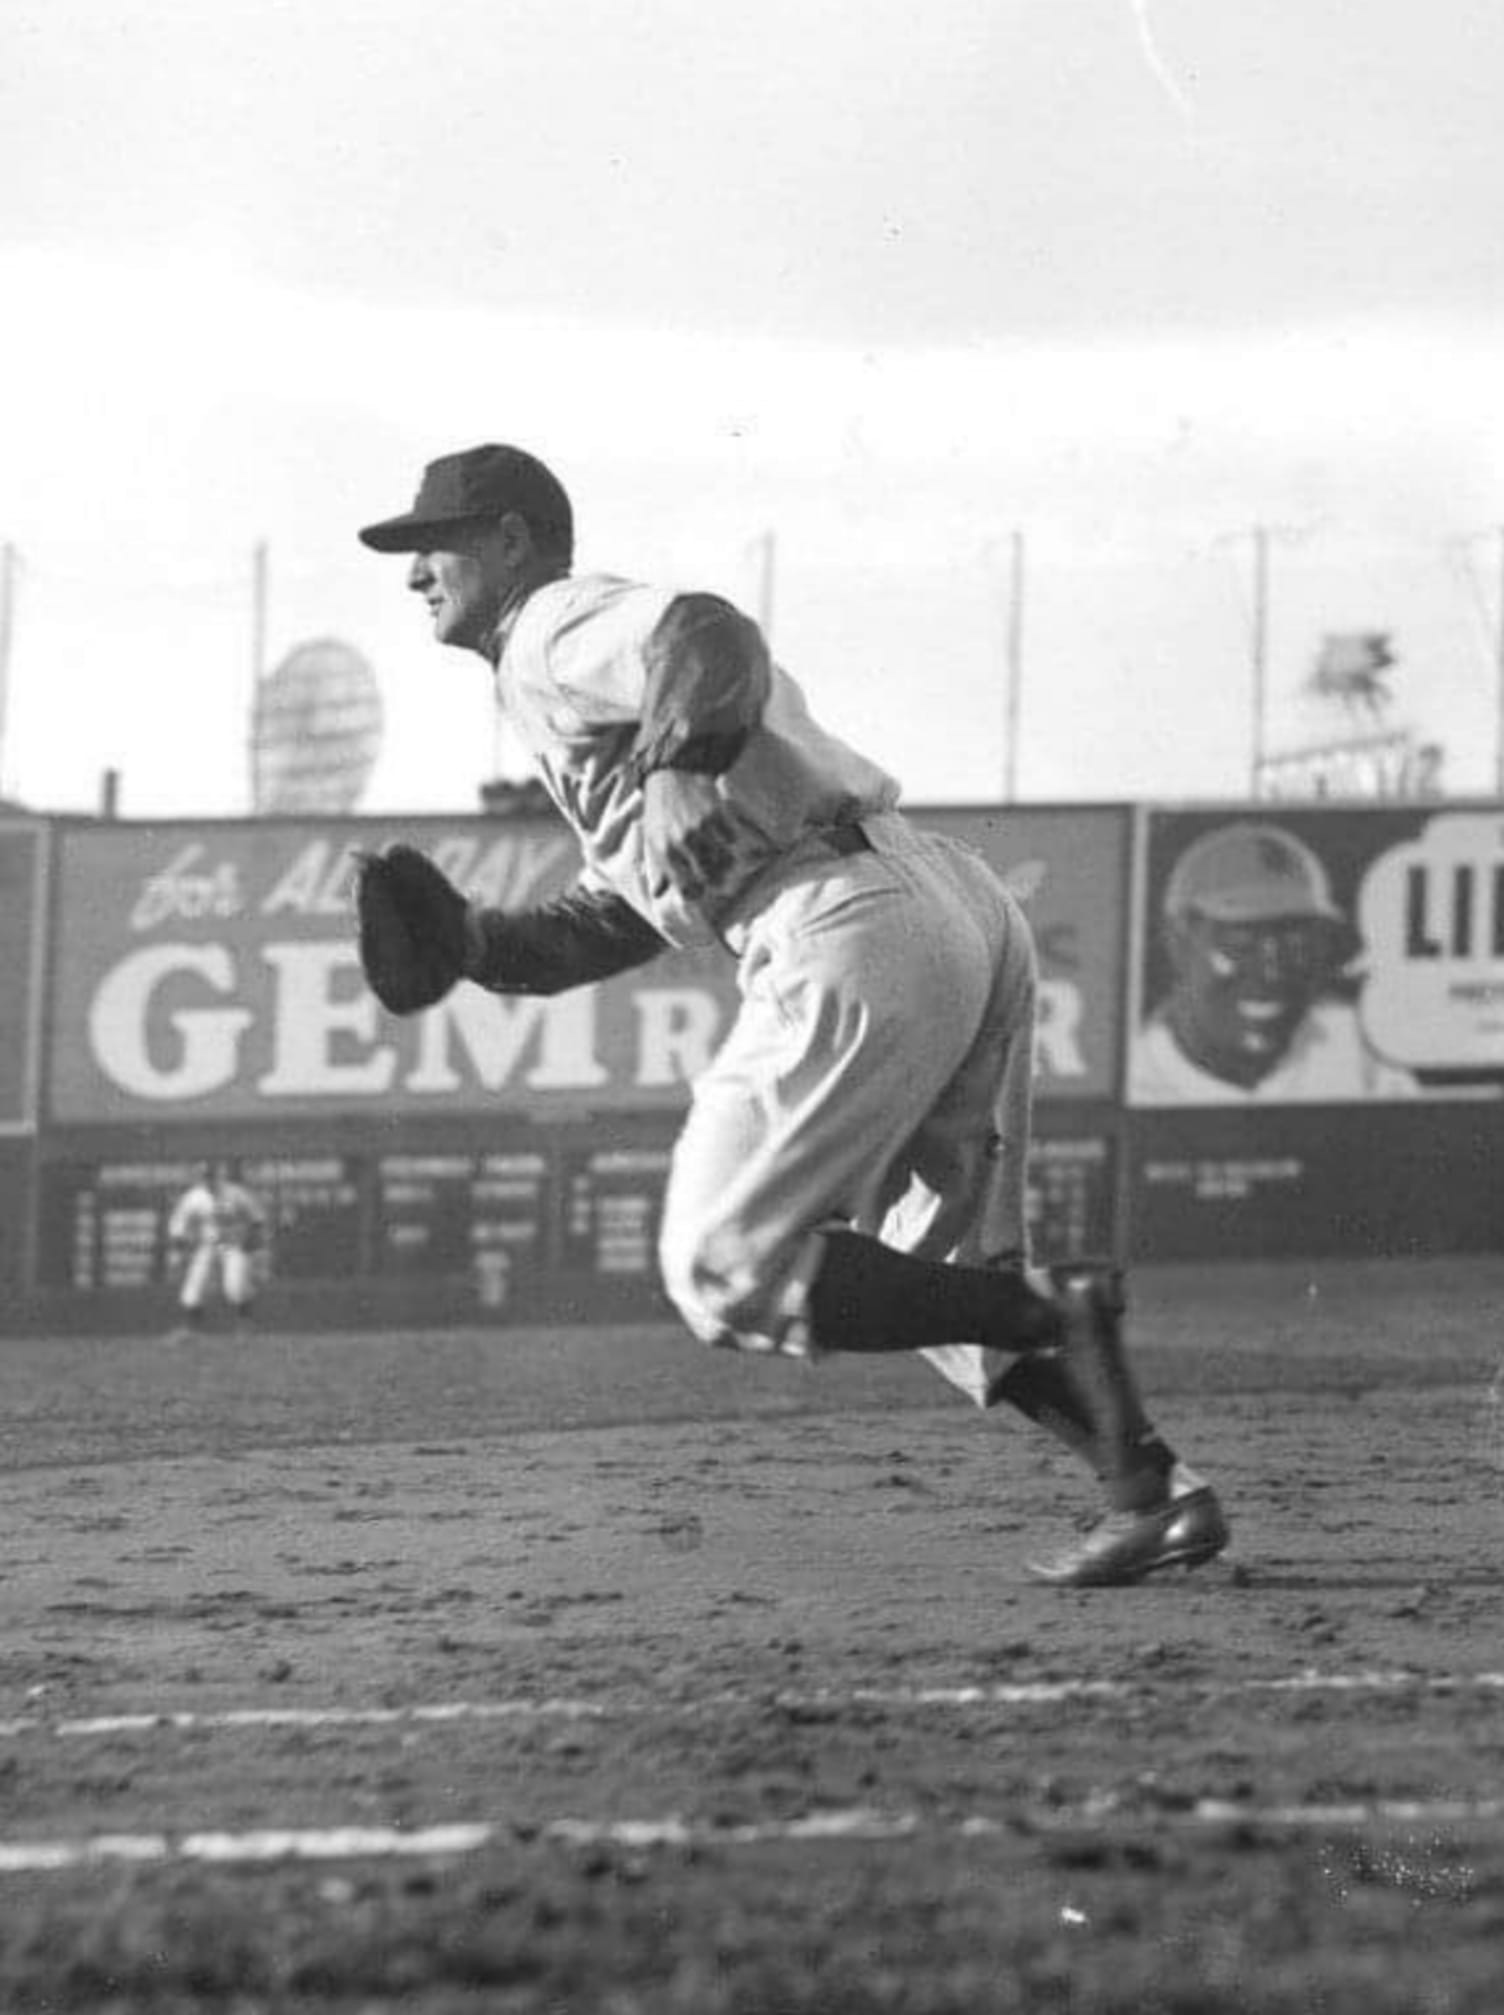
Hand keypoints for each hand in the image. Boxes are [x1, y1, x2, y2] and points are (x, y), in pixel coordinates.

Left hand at [642, 770, 771, 905]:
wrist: (671, 774)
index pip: (687, 889)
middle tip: (720, 881)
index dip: (697, 894)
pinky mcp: (716, 814)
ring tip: (725, 862)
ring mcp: (701, 828)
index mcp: (665, 852)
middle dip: (717, 882)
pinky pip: (732, 840)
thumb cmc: (660, 811)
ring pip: (725, 861)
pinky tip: (724, 836)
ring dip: (727, 864)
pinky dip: (731, 841)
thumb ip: (658, 868)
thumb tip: (658, 894)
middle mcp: (682, 842)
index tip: (702, 891)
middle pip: (710, 878)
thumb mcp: (653, 839)